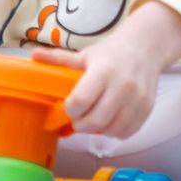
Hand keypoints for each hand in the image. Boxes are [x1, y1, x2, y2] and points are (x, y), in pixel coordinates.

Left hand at [32, 0, 180, 139]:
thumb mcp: (85, 54)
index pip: (80, 101)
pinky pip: (128, 131)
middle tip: (78, 120)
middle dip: (81, 125)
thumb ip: (59, 58)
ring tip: (94, 120)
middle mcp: (122, 86)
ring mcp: (137, 99)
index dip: (70, 109)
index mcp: (103, 71)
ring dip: (99, 130)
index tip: (69, 106)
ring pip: (112, 129)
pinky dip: (116, 132)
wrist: (145, 49)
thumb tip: (33, 56)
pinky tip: (110, 121)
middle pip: (96, 120)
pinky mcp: (147, 108)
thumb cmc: (112, 53)